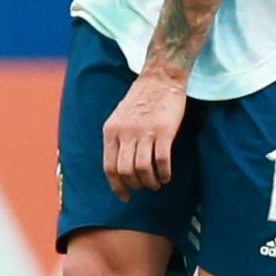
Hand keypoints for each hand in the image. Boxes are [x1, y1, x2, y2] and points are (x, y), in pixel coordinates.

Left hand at [101, 69, 187, 196]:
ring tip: (156, 184)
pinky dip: (164, 173)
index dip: (116, 186)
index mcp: (111, 131)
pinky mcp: (164, 131)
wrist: (160, 78)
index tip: (125, 196)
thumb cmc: (140, 100)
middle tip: (144, 188)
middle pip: (125, 171)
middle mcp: (125, 133)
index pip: (109, 167)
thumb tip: (118, 168)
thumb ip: (116, 139)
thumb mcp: (118, 118)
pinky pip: (162, 161)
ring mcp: (144, 132)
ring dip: (150, 182)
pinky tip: (167, 176)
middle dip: (135, 185)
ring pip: (143, 169)